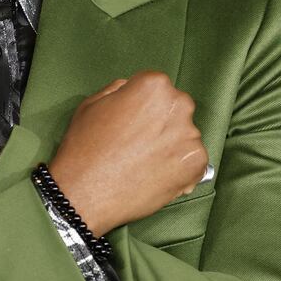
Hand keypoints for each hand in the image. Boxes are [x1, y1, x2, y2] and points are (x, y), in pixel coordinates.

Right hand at [47, 70, 209, 236]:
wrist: (85, 194)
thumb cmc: (84, 149)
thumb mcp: (92, 104)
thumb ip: (118, 90)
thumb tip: (131, 90)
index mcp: (153, 86)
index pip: (157, 87)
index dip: (142, 104)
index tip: (133, 119)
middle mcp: (178, 106)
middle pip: (175, 109)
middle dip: (161, 122)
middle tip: (138, 143)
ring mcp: (190, 136)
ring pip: (184, 136)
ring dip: (170, 146)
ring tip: (144, 163)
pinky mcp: (196, 164)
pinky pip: (192, 161)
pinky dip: (178, 168)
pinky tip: (154, 175)